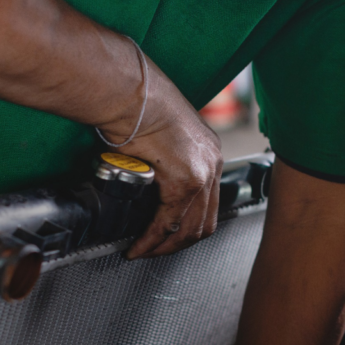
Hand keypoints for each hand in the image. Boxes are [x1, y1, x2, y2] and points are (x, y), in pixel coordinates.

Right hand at [96, 45, 223, 258]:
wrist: (133, 92)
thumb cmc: (139, 105)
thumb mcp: (161, 136)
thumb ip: (163, 159)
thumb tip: (148, 177)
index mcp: (209, 153)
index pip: (207, 203)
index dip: (187, 226)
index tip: (167, 236)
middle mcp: (212, 163)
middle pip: (204, 221)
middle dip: (178, 243)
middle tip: (154, 251)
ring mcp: (202, 173)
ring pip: (189, 227)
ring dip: (165, 246)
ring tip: (144, 252)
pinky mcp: (185, 181)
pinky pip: (169, 221)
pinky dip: (153, 239)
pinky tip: (139, 245)